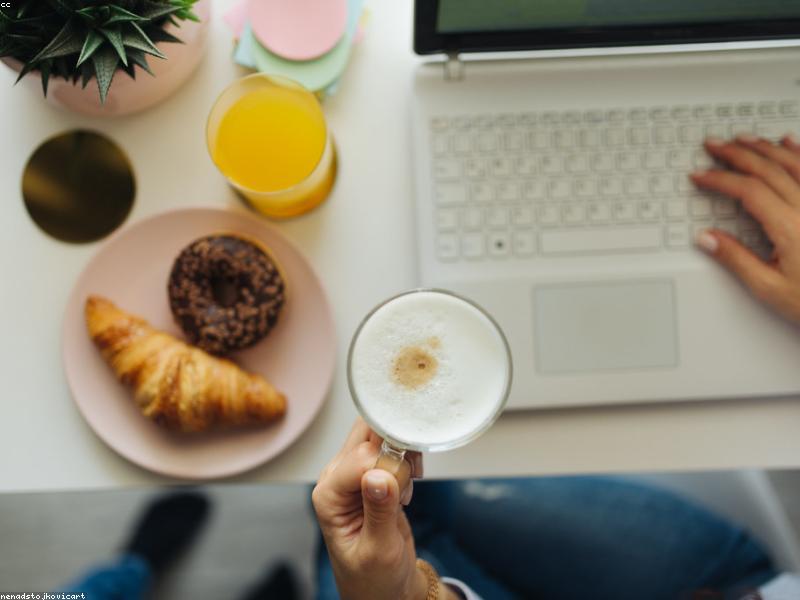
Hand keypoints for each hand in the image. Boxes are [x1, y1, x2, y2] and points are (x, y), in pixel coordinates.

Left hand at [313, 419, 438, 599]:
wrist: (384, 589)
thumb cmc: (373, 577)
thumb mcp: (379, 550)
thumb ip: (380, 511)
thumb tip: (379, 475)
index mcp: (328, 495)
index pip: (361, 457)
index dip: (388, 466)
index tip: (402, 490)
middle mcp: (337, 477)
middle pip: (367, 434)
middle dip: (395, 450)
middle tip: (408, 480)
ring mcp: (354, 473)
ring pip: (381, 436)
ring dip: (402, 456)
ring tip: (403, 491)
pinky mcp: (371, 473)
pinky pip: (391, 448)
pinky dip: (406, 461)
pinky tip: (404, 489)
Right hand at [691, 135, 799, 321]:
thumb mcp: (770, 288)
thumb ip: (736, 260)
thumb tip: (708, 239)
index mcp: (790, 228)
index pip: (749, 191)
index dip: (720, 179)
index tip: (700, 175)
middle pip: (769, 169)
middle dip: (737, 154)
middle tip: (714, 145)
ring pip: (792, 163)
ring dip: (764, 148)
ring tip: (742, 139)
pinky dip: (799, 152)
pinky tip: (788, 142)